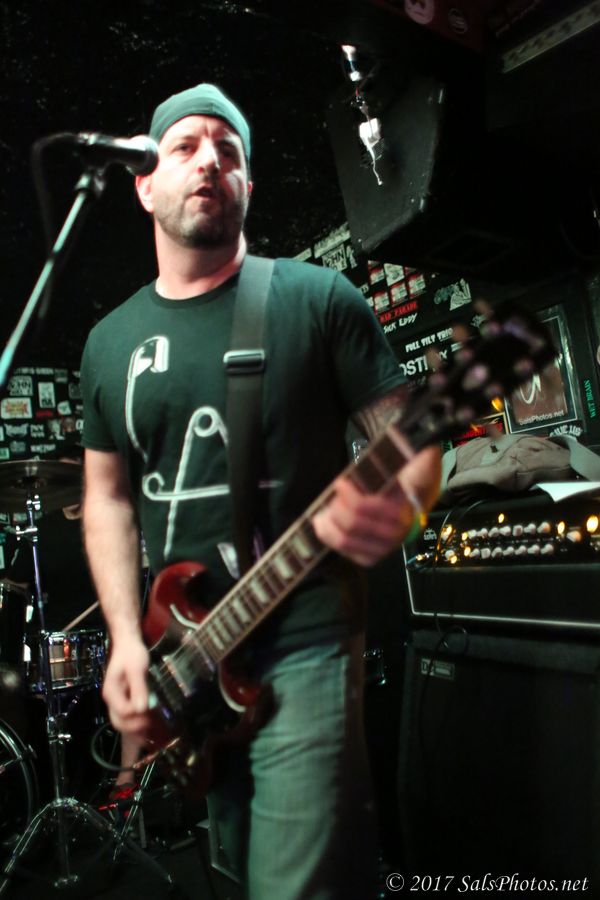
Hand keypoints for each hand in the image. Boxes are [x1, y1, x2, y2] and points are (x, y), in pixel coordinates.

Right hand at [102, 633, 150, 741]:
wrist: (127, 645)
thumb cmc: (132, 654)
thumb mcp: (137, 668)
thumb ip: (138, 688)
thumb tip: (141, 709)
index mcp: (111, 692)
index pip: (122, 712)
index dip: (136, 715)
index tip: (151, 711)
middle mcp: (111, 700)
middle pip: (119, 722)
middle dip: (135, 727)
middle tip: (152, 722)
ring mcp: (116, 702)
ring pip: (123, 723)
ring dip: (137, 728)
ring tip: (152, 728)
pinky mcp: (123, 701)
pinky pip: (127, 718)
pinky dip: (137, 724)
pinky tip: (149, 725)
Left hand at [312, 445, 439, 566]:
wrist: (407, 510)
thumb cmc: (392, 486)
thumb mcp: (393, 471)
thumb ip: (388, 461)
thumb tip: (388, 446)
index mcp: (400, 511)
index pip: (363, 507)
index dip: (347, 494)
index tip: (339, 482)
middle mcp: (394, 535)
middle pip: (351, 524)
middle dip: (336, 507)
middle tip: (333, 496)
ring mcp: (383, 550)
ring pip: (344, 539)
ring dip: (328, 523)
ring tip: (323, 510)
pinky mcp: (370, 559)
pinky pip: (343, 550)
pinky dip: (329, 535)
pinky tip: (323, 523)